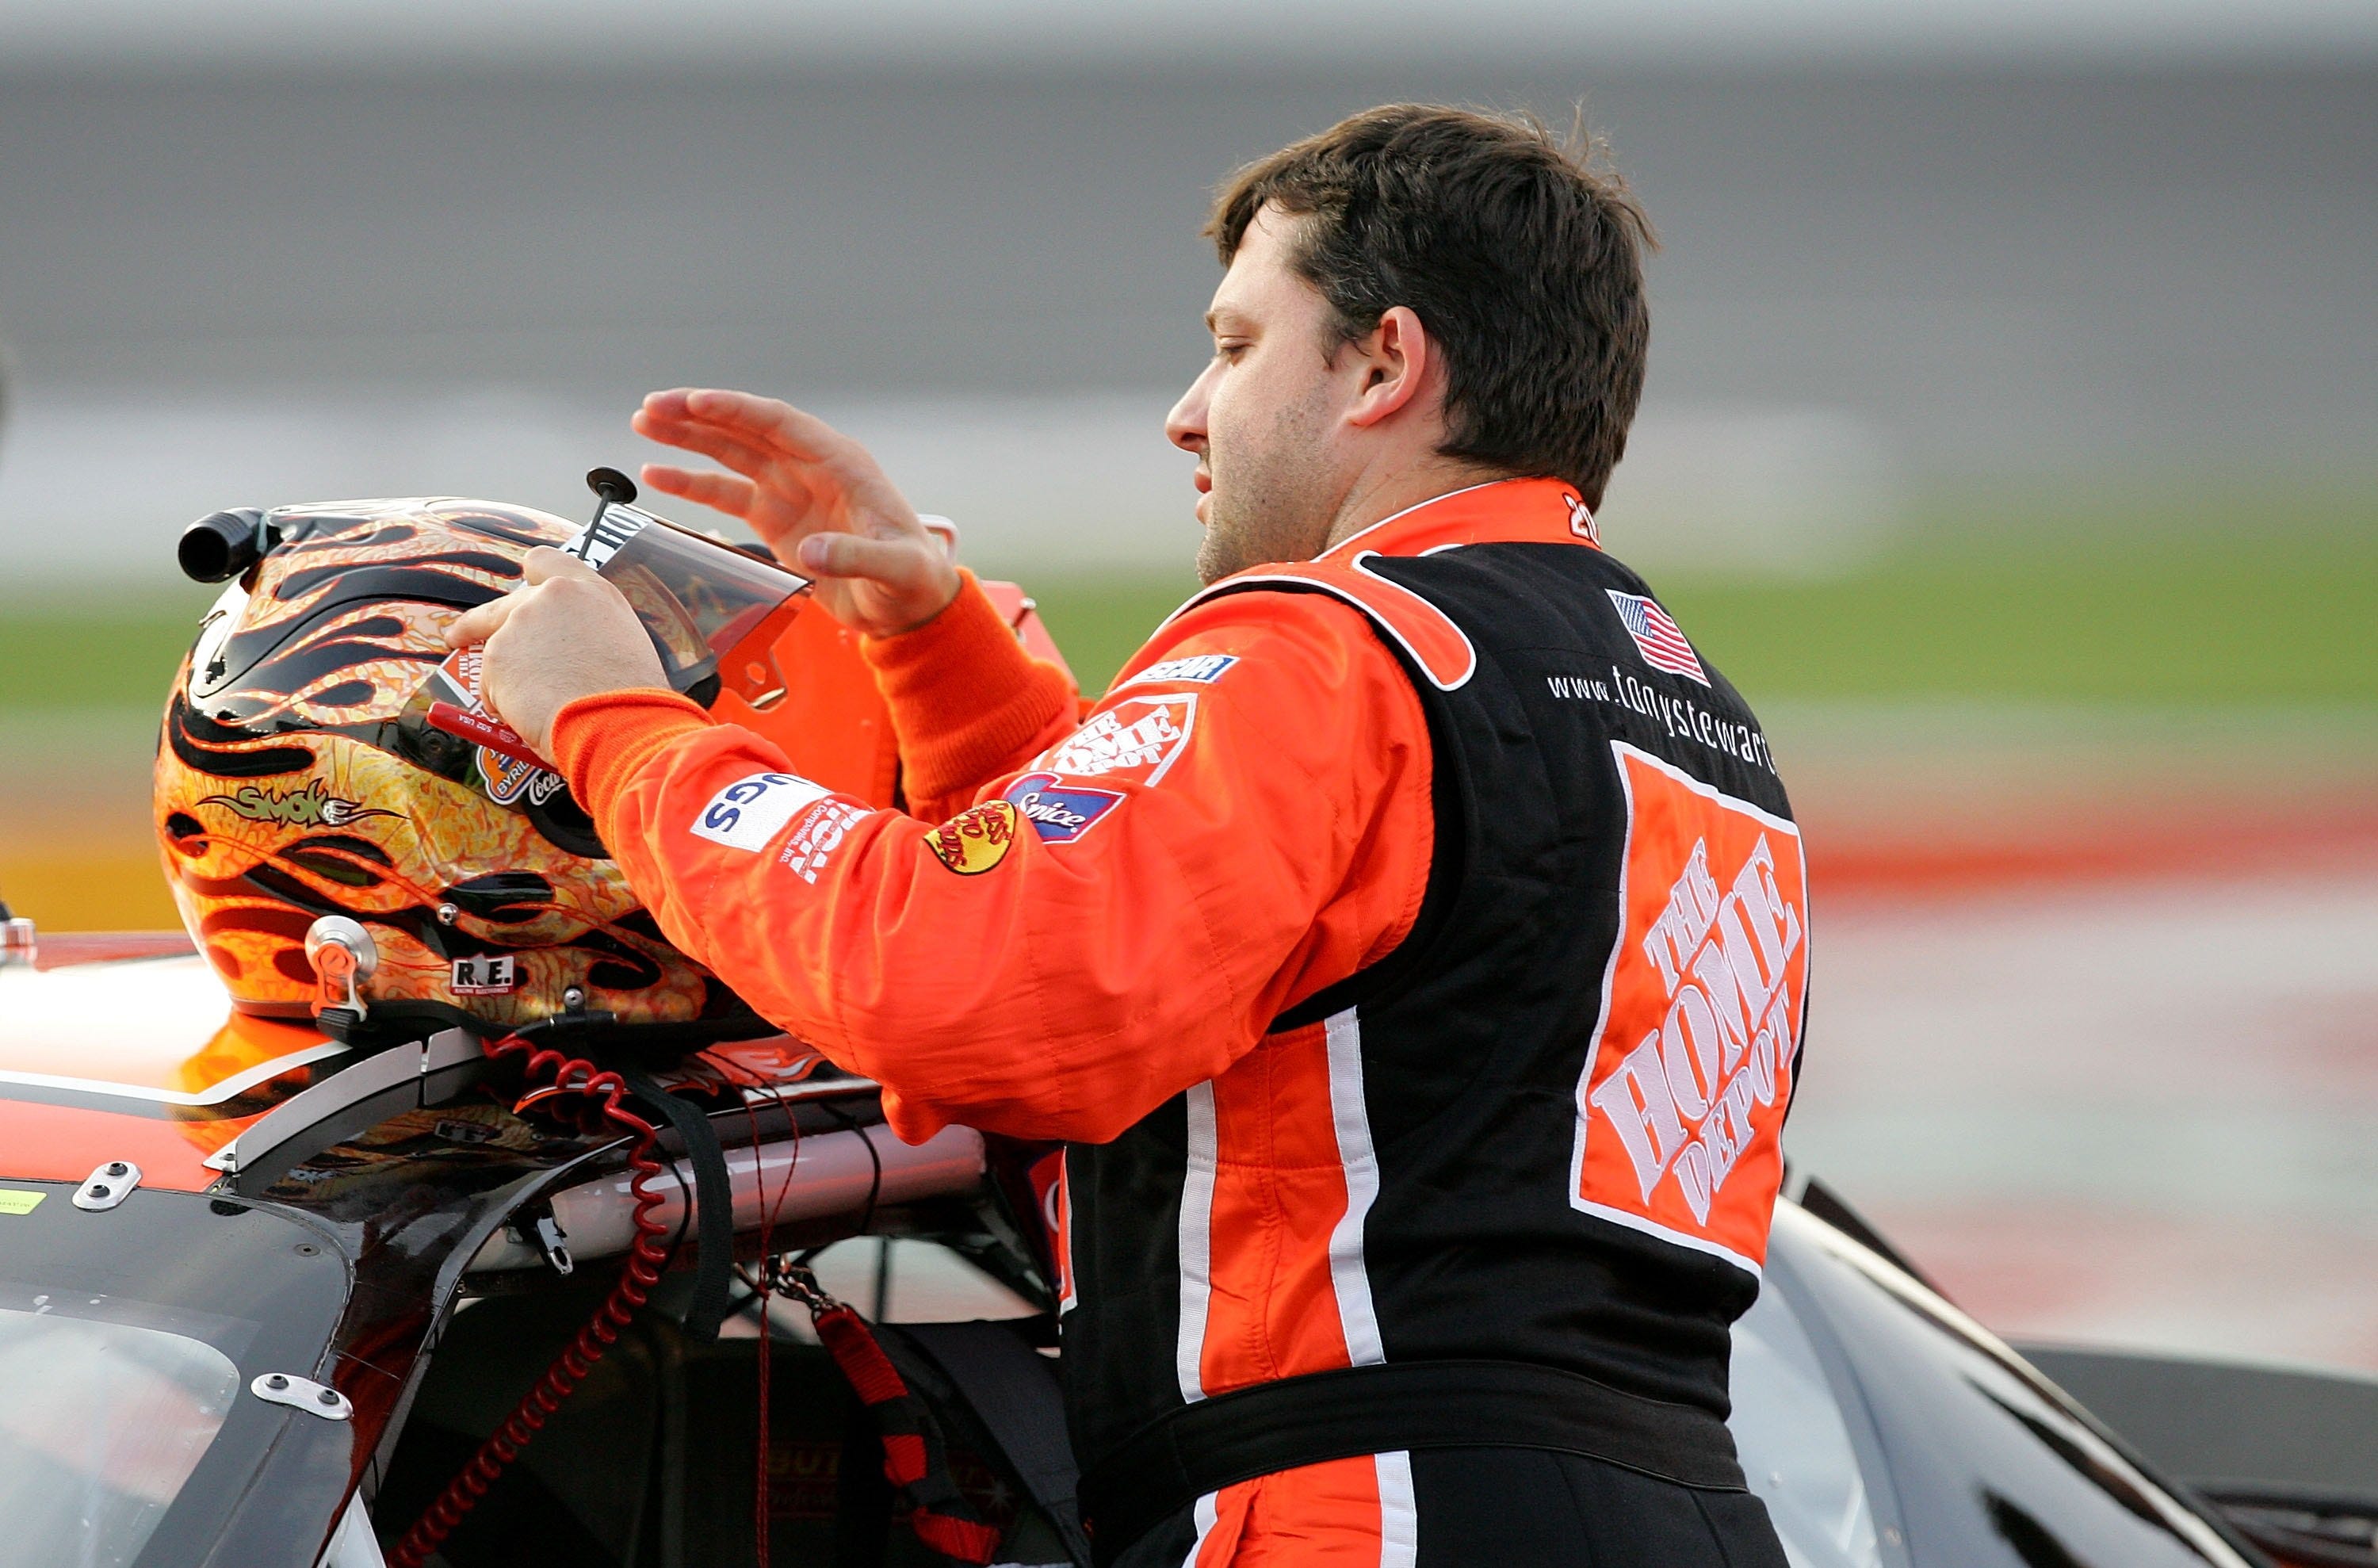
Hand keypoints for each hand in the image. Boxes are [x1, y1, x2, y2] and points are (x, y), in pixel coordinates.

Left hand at [443, 548, 669, 758]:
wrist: (620, 723)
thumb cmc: (633, 699)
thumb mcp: (624, 645)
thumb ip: (589, 632)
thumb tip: (567, 653)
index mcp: (592, 591)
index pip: (545, 562)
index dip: (527, 579)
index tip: (517, 595)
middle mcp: (553, 596)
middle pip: (502, 605)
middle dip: (477, 623)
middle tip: (460, 637)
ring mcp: (521, 623)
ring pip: (498, 653)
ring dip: (507, 679)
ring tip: (536, 710)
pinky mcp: (497, 655)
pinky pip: (490, 685)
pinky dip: (503, 704)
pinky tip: (532, 718)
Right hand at [633, 387, 961, 637]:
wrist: (909, 606)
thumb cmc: (913, 579)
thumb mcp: (896, 569)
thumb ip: (858, 556)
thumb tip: (814, 550)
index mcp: (842, 463)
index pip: (781, 423)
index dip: (737, 410)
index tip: (695, 402)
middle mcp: (811, 468)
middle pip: (747, 429)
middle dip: (698, 416)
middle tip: (651, 407)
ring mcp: (790, 491)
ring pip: (731, 453)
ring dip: (688, 439)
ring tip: (643, 423)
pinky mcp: (775, 519)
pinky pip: (727, 494)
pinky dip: (692, 484)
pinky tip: (657, 473)